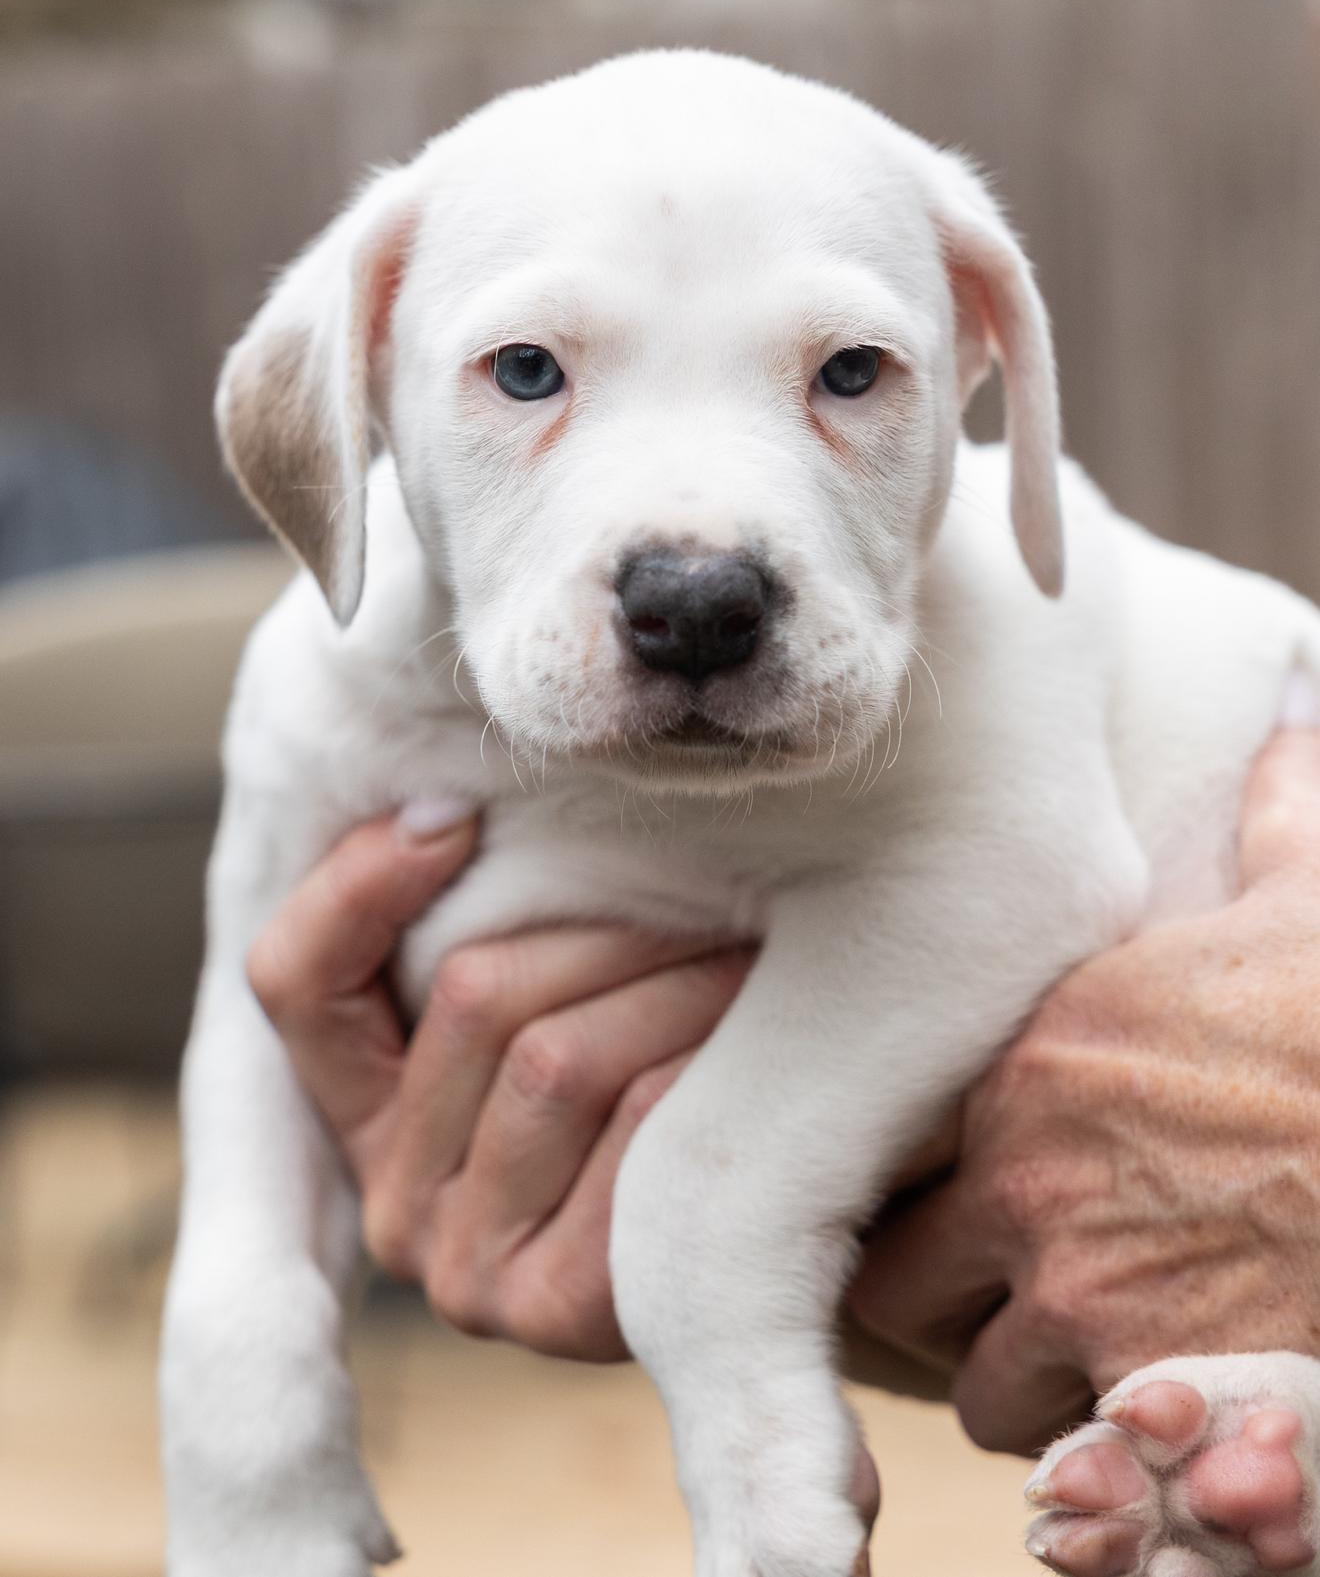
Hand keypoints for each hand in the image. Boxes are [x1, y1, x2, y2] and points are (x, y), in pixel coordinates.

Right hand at [246, 803, 752, 1359]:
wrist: (778, 1223)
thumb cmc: (654, 1070)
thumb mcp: (555, 997)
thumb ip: (488, 929)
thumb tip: (450, 813)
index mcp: (362, 1117)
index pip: (296, 981)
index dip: (361, 882)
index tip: (462, 816)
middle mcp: (395, 1207)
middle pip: (476, 994)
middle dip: (609, 924)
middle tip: (704, 887)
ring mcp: (467, 1271)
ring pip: (557, 1057)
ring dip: (672, 982)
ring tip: (743, 950)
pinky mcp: (557, 1310)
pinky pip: (634, 1127)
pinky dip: (702, 1061)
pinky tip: (750, 1042)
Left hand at [849, 725, 1319, 1455]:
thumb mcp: (1305, 899)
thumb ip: (1270, 821)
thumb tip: (1288, 736)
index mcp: (1034, 1070)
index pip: (904, 1156)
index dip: (932, 1200)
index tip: (971, 1210)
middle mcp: (1026, 1181)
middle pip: (907, 1288)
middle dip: (952, 1309)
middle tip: (1008, 1309)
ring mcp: (1084, 1292)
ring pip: (985, 1388)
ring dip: (1027, 1389)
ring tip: (1085, 1373)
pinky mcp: (1158, 1386)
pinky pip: (1080, 1463)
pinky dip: (1106, 1461)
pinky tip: (1155, 1426)